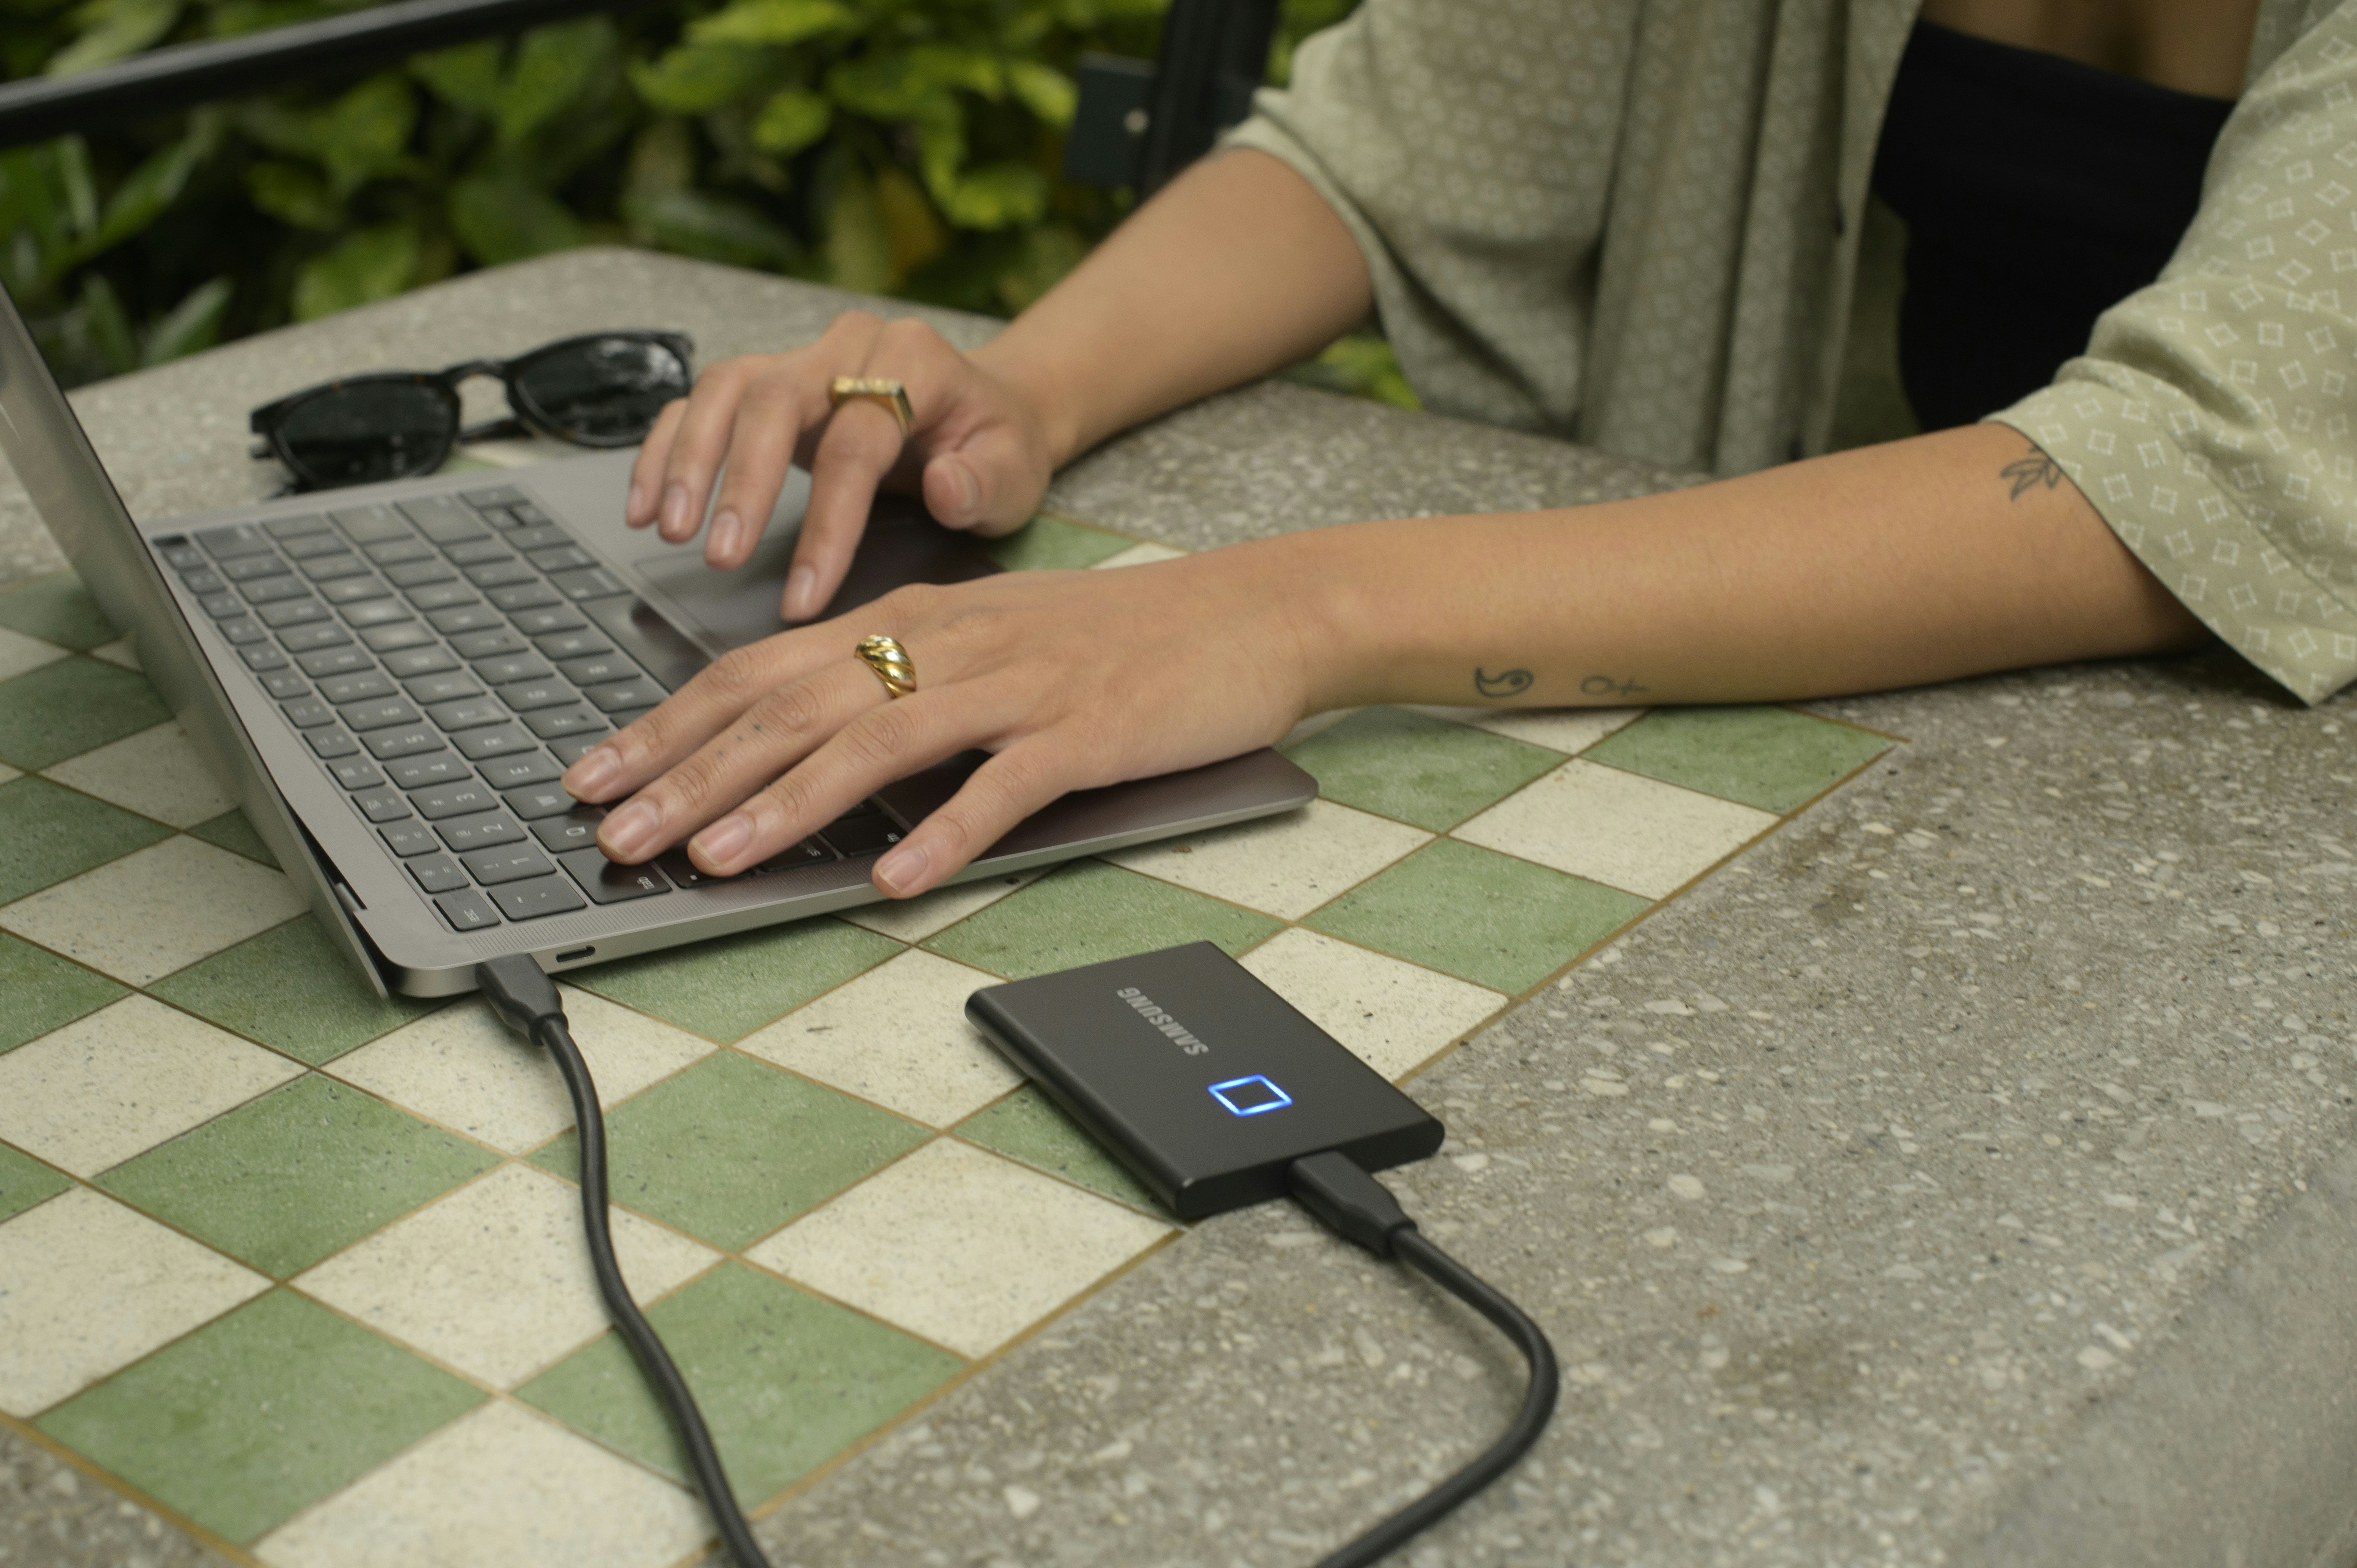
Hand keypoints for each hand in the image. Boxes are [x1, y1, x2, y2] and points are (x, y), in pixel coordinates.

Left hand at [560, 543, 1322, 896]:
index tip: (592, 773)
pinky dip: (945, 836)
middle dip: (690, 773)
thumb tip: (798, 744)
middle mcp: (949, 646)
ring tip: (714, 860)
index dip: (669, 723)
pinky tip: (895, 881)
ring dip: (786, 804)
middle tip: (611, 832)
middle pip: (794, 706)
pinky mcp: (1084, 732)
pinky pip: (1003, 789)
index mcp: (914, 622)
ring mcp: (1017, 688)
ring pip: (877, 743)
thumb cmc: (1112, 638)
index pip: (762, 670)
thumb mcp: (986, 644)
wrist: (1247, 612)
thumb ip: (896, 684)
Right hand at [625, 310, 1057, 620]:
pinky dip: (666, 448)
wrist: (984, 410)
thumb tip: (943, 486)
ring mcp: (803, 358)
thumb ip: (985, 483)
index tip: (805, 593)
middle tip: (720, 557)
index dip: (828, 521)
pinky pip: (703, 402)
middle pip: (776, 398)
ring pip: (726, 388)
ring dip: (688, 459)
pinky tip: (645, 504)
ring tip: (667, 530)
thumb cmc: (995, 447)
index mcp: (916, 360)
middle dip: (742, 482)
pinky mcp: (768, 382)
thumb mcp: (1016, 472)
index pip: (858, 440)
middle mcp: (851, 347)